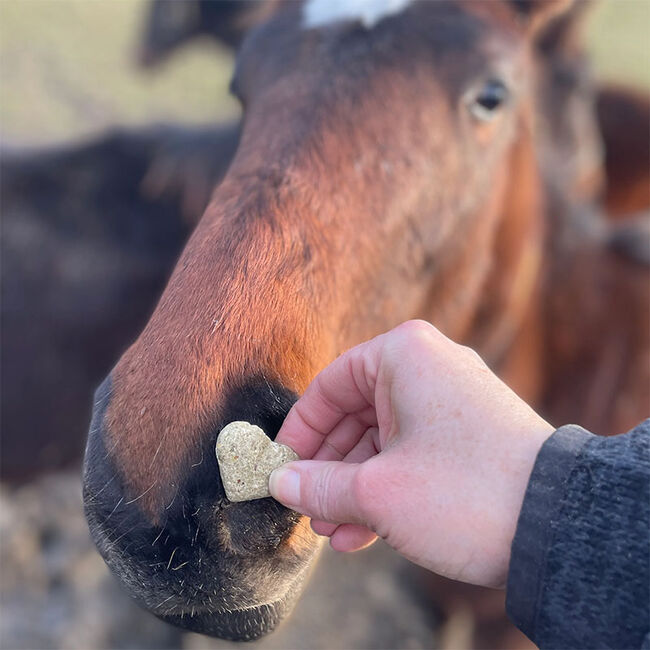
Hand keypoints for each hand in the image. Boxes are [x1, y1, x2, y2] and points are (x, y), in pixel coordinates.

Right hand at [269, 320, 552, 587]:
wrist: (559, 523)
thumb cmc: (462, 490)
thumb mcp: (377, 492)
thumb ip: (319, 485)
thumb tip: (279, 483)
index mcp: (403, 355)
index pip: (329, 386)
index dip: (299, 431)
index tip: (281, 467)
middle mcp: (429, 366)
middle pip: (355, 415)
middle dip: (328, 469)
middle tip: (307, 508)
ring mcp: (452, 400)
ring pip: (383, 439)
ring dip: (354, 486)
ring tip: (333, 531)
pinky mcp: (468, 432)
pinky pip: (412, 452)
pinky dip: (386, 487)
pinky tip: (362, 533)